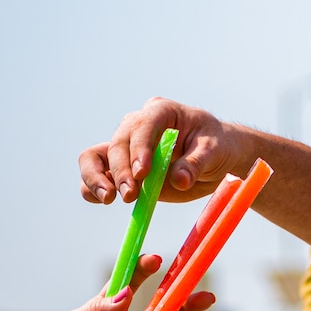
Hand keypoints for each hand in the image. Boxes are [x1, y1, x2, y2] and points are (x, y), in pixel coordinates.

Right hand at [78, 97, 256, 204]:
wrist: (218, 159)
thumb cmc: (218, 147)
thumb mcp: (214, 151)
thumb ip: (196, 163)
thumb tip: (179, 180)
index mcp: (162, 112)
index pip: (143, 126)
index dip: (139, 148)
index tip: (143, 173)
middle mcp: (139, 125)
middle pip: (118, 143)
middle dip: (121, 170)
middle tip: (130, 195)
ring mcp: (128, 146)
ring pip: (96, 156)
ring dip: (97, 177)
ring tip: (109, 198)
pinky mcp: (123, 168)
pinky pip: (97, 173)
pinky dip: (92, 186)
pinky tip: (100, 199)